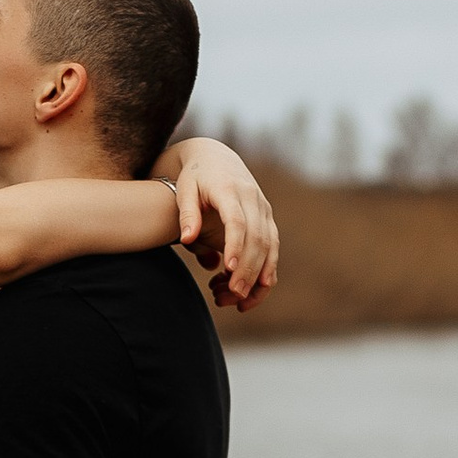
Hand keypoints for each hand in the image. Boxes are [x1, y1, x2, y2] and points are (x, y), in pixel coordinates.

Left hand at [167, 136, 278, 309]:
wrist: (216, 157)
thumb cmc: (194, 177)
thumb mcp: (183, 190)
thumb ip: (186, 214)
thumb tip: (186, 239)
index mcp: (230, 190)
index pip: (237, 221)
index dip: (236, 246)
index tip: (230, 270)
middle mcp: (252, 199)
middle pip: (257, 238)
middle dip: (248, 269)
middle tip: (233, 295)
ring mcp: (263, 209)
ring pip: (270, 246)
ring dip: (259, 275)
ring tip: (240, 301)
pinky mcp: (267, 219)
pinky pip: (273, 247)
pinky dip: (266, 269)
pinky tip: (254, 290)